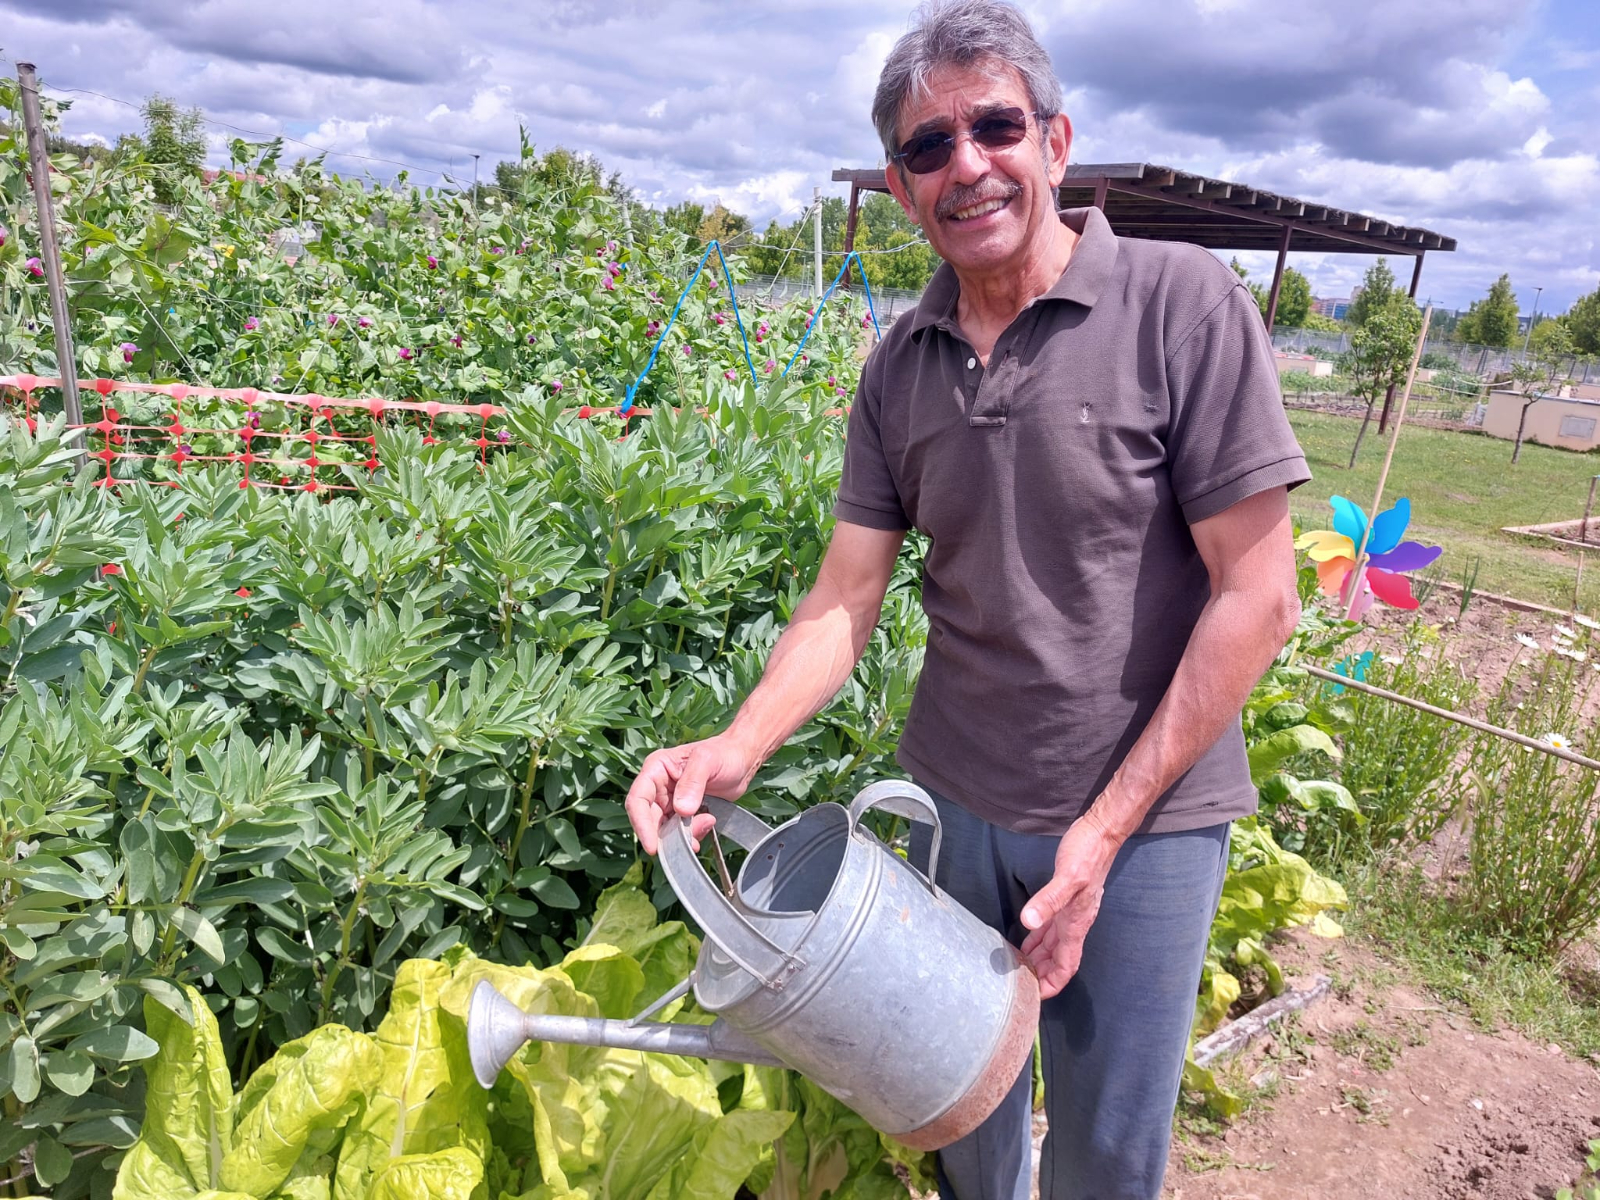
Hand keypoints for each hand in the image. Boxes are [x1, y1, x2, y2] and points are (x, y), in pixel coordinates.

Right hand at [624, 734, 759, 855]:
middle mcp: (659, 786)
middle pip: (649, 819)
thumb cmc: (724, 753)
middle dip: (666, 835)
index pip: (638, 799)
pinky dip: (691, 835)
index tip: (652, 846)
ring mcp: (670, 801)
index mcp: (657, 768)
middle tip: (688, 842)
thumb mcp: (707, 760)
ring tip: (706, 823)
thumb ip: (692, 782)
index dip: (641, 824)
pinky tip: (707, 824)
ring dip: (682, 836)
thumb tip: (681, 809)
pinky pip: (679, 832)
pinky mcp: (683, 813)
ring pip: (664, 829)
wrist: (742, 761)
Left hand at [1019, 813, 1122, 998]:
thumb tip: (1029, 922)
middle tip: (1019, 985)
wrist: (1101, 833)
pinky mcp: (1065, 898)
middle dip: (1041, 975)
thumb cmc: (1087, 854)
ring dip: (1037, 958)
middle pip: (1057, 960)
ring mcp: (1070, 911)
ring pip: (1053, 945)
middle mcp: (1074, 922)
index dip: (1052, 984)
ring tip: (1018, 967)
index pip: (1066, 966)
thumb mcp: (1067, 877)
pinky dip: (1037, 937)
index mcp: (1076, 924)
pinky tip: (1026, 938)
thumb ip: (1048, 900)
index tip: (1036, 996)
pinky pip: (1050, 926)